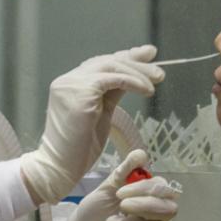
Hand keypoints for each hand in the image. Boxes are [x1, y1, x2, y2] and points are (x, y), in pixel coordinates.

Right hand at [20, 46, 163, 204]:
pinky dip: (132, 81)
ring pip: (111, 66)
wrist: (61, 166)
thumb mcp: (102, 113)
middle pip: (107, 61)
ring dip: (138, 72)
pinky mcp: (80, 92)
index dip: (127, 57)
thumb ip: (113, 93)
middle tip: (159, 71)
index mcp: (71, 84)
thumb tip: (135, 78)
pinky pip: (112, 79)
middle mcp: (68, 80)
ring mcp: (71, 84)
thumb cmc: (79, 148)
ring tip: (157, 81)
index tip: (148, 54)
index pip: (102, 63)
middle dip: (136, 62)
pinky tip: (146, 90)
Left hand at [57, 150, 179, 220]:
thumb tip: (140, 155)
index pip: (164, 189)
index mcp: (149, 196)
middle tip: (122, 205)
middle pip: (170, 210)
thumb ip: (124, 171)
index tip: (120, 191)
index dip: (145, 189)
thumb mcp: (107, 187)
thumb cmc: (96, 209)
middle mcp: (155, 215)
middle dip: (145, 206)